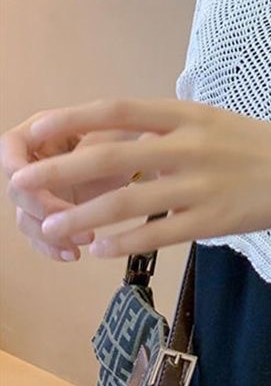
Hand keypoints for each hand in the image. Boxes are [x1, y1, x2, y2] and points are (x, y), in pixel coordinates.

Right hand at [1, 109, 150, 261]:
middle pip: (18, 189)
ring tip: (82, 241)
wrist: (141, 161)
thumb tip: (122, 146)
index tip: (30, 183)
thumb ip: (109, 144)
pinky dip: (54, 247)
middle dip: (42, 209)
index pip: (11, 146)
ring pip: (27, 217)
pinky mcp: (53, 213)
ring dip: (49, 234)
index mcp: (45, 130)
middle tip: (67, 219)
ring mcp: (43, 189)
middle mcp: (37, 161)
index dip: (16, 166)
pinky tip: (73, 254)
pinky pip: (43, 234)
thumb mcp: (120, 136)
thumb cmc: (128, 138)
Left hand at [8, 97, 270, 258]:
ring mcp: (201, 184)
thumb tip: (122, 140)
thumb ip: (172, 128)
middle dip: (60, 171)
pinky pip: (158, 233)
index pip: (120, 111)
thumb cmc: (260, 145)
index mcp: (189, 116)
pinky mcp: (213, 220)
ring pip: (127, 201)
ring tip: (49, 229)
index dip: (74, 117)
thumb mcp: (215, 122)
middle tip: (21, 183)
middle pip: (112, 156)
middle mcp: (191, 145)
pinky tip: (101, 248)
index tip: (37, 126)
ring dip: (82, 216)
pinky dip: (124, 242)